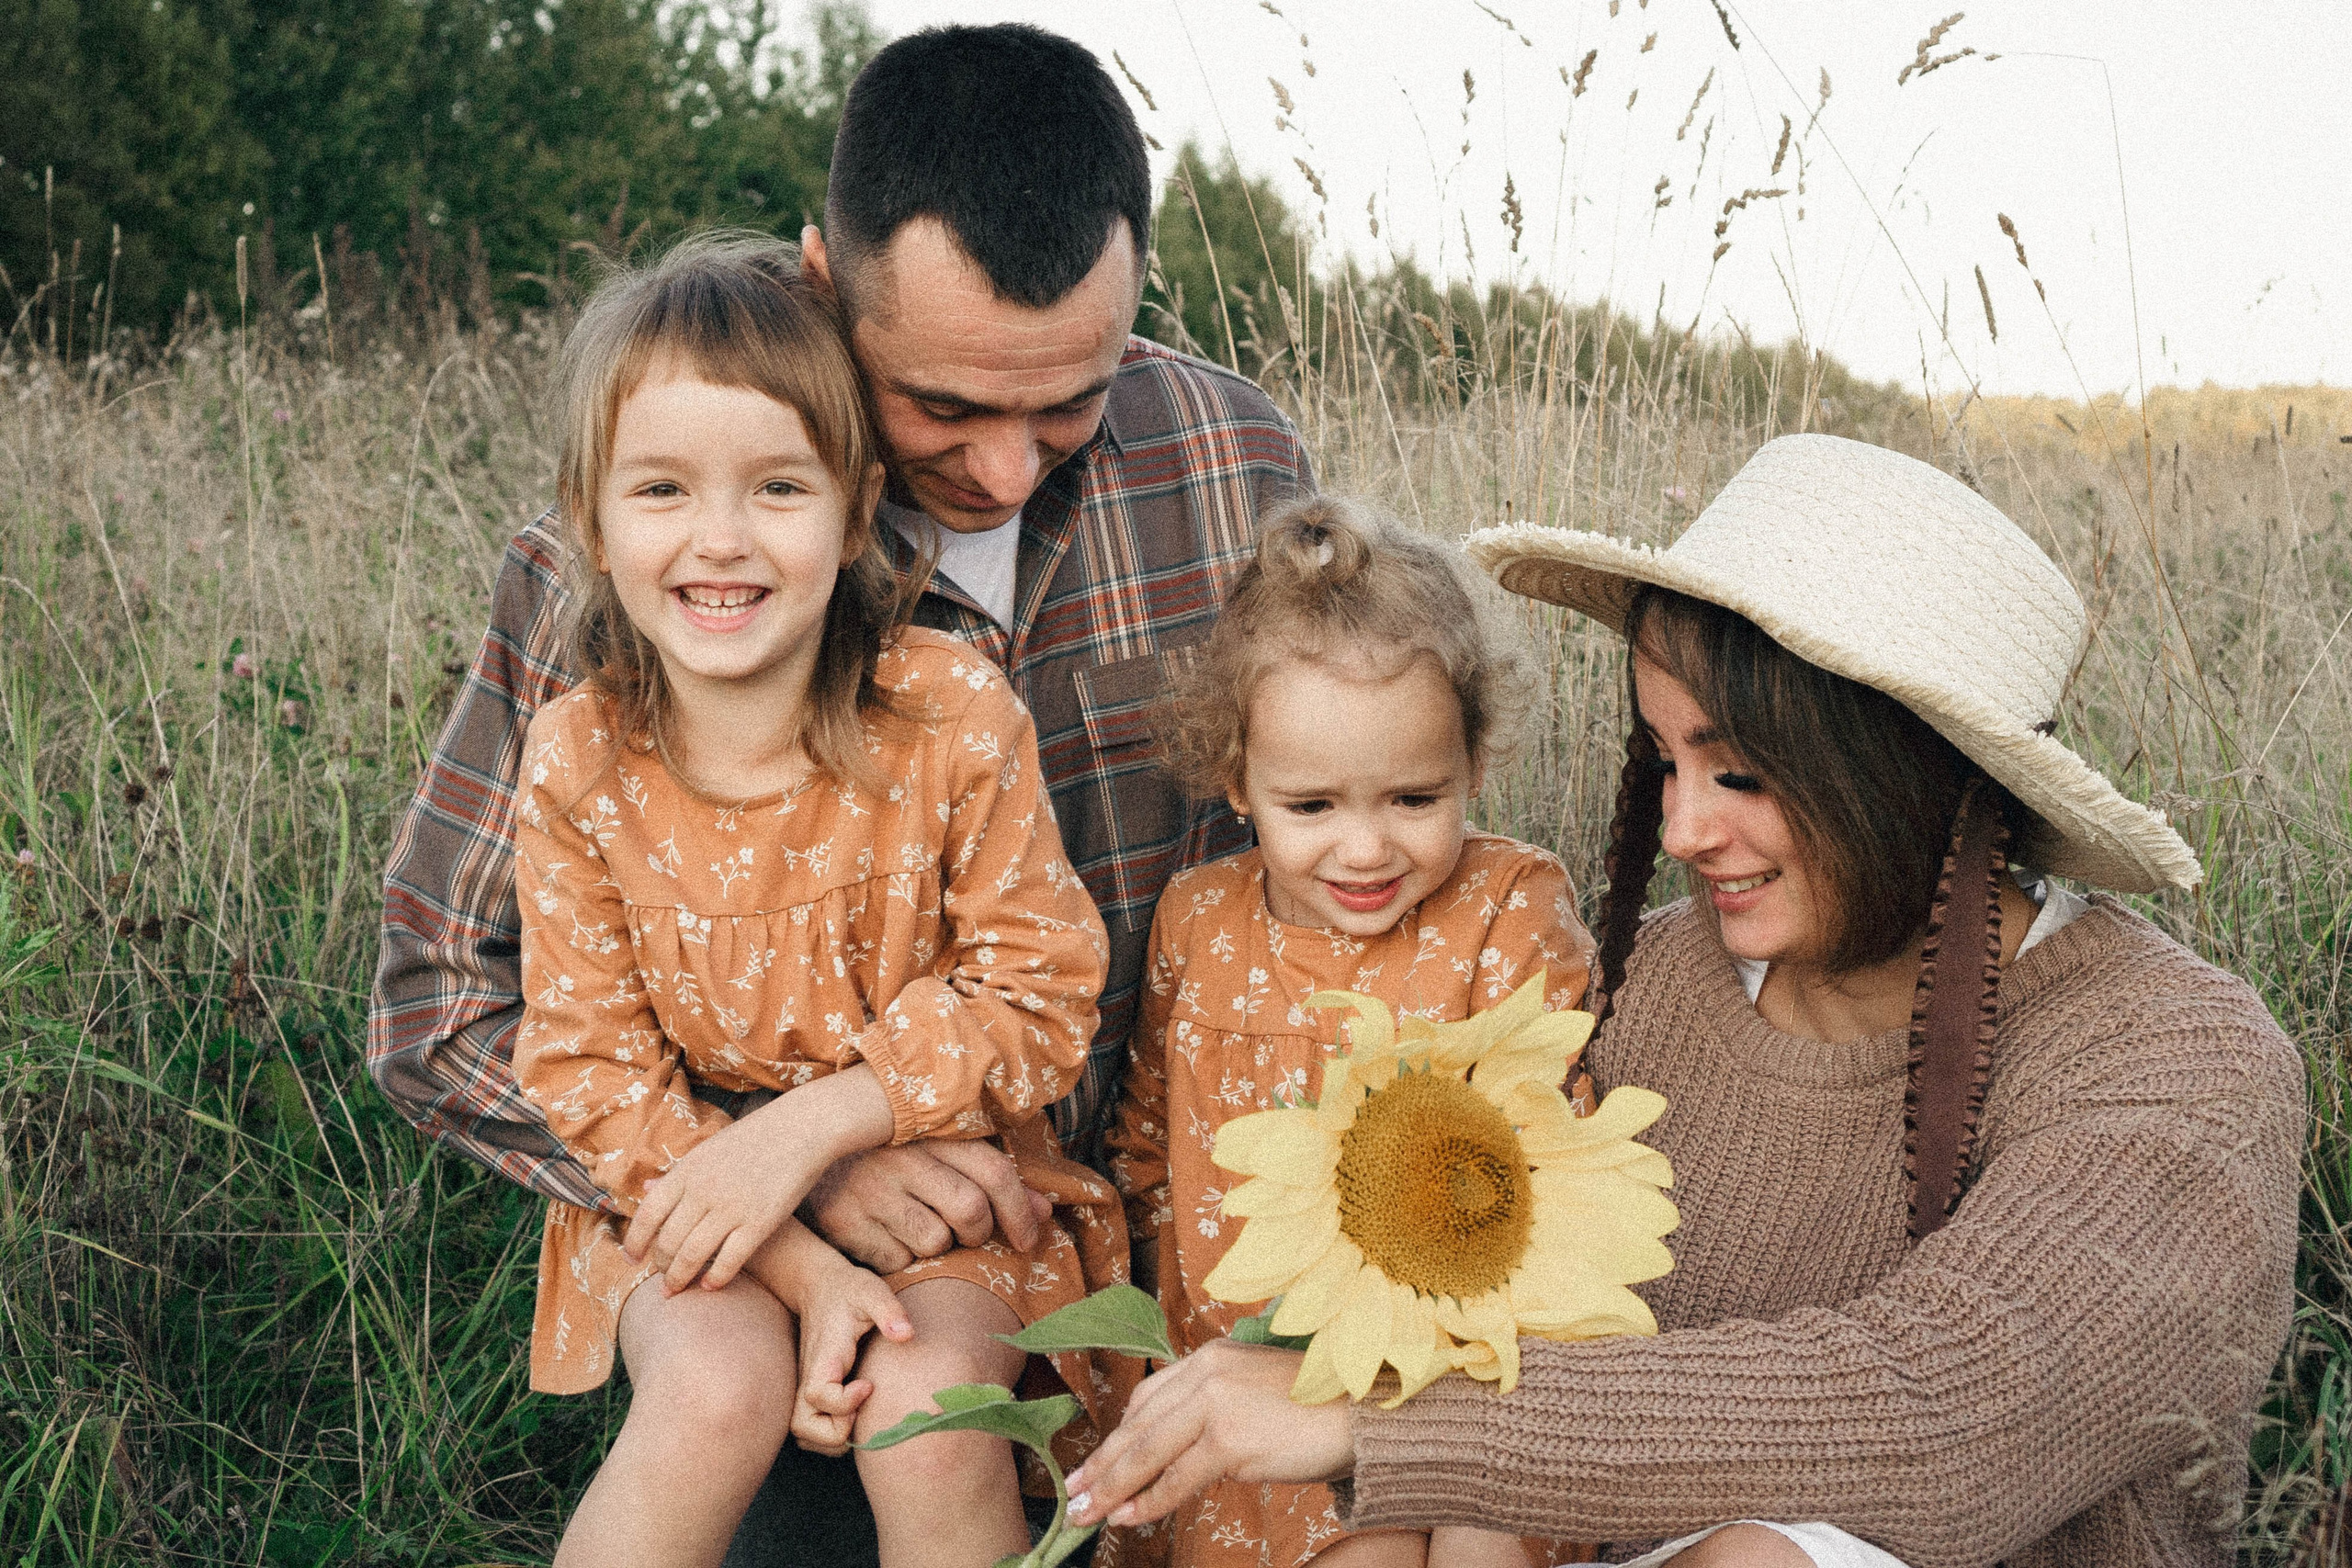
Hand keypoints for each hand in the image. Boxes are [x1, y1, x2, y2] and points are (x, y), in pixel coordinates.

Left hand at [626, 1067, 893, 1292]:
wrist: (802, 1127)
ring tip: (676, 1289)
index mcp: (687, 1171)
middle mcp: (704, 1191)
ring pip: (692, 1256)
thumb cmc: (755, 1137)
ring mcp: (732, 1208)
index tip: (631, 1259)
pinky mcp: (760, 1222)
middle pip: (667, 1241)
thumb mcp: (708, 1148)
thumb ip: (679, 1174)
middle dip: (659, 1266)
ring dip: (679, 1278)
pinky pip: (730, 1261)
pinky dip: (716, 1278)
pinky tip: (711, 1285)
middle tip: (660, 1278)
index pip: (647, 1216)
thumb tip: (646, 1189)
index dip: (634, 1243)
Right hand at [791, 1264, 914, 1455]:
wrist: (820, 1285)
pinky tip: (855, 1415)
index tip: (869, 1384)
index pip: (819, 1395)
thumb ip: (889, 1311)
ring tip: (861, 1416)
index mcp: (823, 1357)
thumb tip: (906, 1335)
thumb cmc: (849, 1290)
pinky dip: (828, 1435)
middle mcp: (808, 1377)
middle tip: (862, 1409)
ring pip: (803, 1433)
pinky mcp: (810, 1390)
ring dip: (832, 1438)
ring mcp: (805, 1386)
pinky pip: (810, 1429)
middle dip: (835, 1431)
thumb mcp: (872, 1291)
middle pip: (802, 1426)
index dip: (845, 1401)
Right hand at [803, 1140, 1053, 1271]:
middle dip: (981, 1233)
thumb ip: (992, 1176)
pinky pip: (897, 1260)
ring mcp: (869, 1189)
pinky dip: (903, 1258)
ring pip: (935, 1242)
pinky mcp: (842, 1221)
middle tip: (971, 1234)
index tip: (1029, 1237)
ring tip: (920, 1225)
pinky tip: (889, 1235)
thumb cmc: (892, 1155)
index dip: (1020, 1211)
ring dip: (939, 1246)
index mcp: (930, 1130)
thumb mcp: (939, 1150)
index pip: (993, 1171)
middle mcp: (900, 1157)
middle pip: (970, 1211)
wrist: (805, 1153)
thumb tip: (1044, 1210)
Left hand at [1064, 1339, 1354, 1529]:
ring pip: (1148, 1451)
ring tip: (1085, 1512)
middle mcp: (1206, 1372)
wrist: (1362, 1415)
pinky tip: (1127, 1517)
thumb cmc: (1313, 1409)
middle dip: (1102, 1462)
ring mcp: (1216, 1403)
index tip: (1095, 1461)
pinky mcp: (1229, 1439)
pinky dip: (1148, 1500)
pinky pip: (1177, 1478)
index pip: (1148, 1396)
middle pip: (1138, 1424)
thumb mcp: (1252, 1391)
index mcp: (1210, 1356)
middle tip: (1072, 1491)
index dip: (1118, 1433)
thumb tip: (1172, 1449)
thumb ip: (1211, 1407)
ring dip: (1112, 1486)